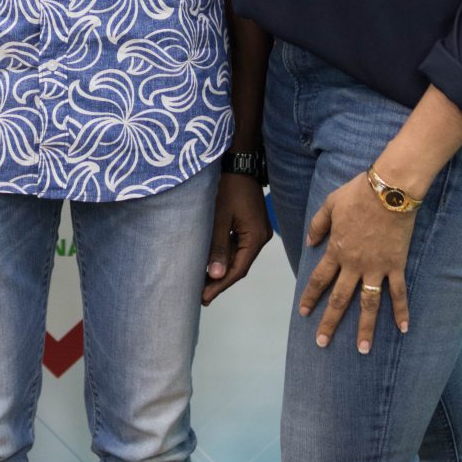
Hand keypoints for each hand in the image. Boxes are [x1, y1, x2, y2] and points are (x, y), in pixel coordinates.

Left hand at [202, 172, 271, 304]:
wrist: (239, 163)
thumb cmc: (228, 186)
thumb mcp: (220, 217)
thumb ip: (218, 247)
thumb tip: (215, 276)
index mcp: (256, 237)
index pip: (238, 270)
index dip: (221, 286)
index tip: (205, 298)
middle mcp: (261, 237)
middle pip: (240, 266)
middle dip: (220, 281)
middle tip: (201, 295)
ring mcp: (257, 232)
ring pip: (239, 257)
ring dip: (222, 269)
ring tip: (202, 283)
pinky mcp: (251, 226)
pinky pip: (239, 246)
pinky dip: (225, 255)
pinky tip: (212, 262)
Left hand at [299, 172, 413, 352]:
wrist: (388, 190)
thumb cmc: (358, 193)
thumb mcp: (330, 204)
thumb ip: (318, 225)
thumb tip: (309, 243)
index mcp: (337, 250)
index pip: (319, 279)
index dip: (310, 297)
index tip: (303, 313)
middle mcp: (354, 264)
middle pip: (339, 299)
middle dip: (329, 322)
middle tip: (322, 343)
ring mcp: (376, 267)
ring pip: (368, 304)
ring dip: (365, 328)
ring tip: (362, 349)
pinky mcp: (396, 265)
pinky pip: (399, 293)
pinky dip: (402, 311)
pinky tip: (403, 328)